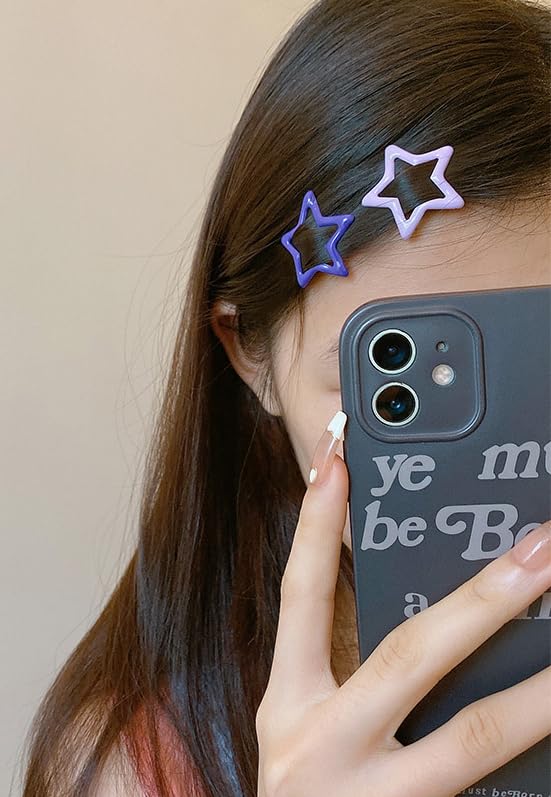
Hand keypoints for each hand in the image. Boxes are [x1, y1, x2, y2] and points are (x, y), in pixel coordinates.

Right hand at [255, 412, 550, 796]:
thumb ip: (350, 675)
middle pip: (408, 656)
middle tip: (542, 550)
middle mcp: (326, 747)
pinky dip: (535, 763)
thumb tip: (427, 609)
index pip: (299, 597)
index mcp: (290, 707)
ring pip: (473, 738)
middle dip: (481, 599)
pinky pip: (487, 794)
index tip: (338, 463)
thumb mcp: (307, 731)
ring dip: (538, 693)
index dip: (316, 528)